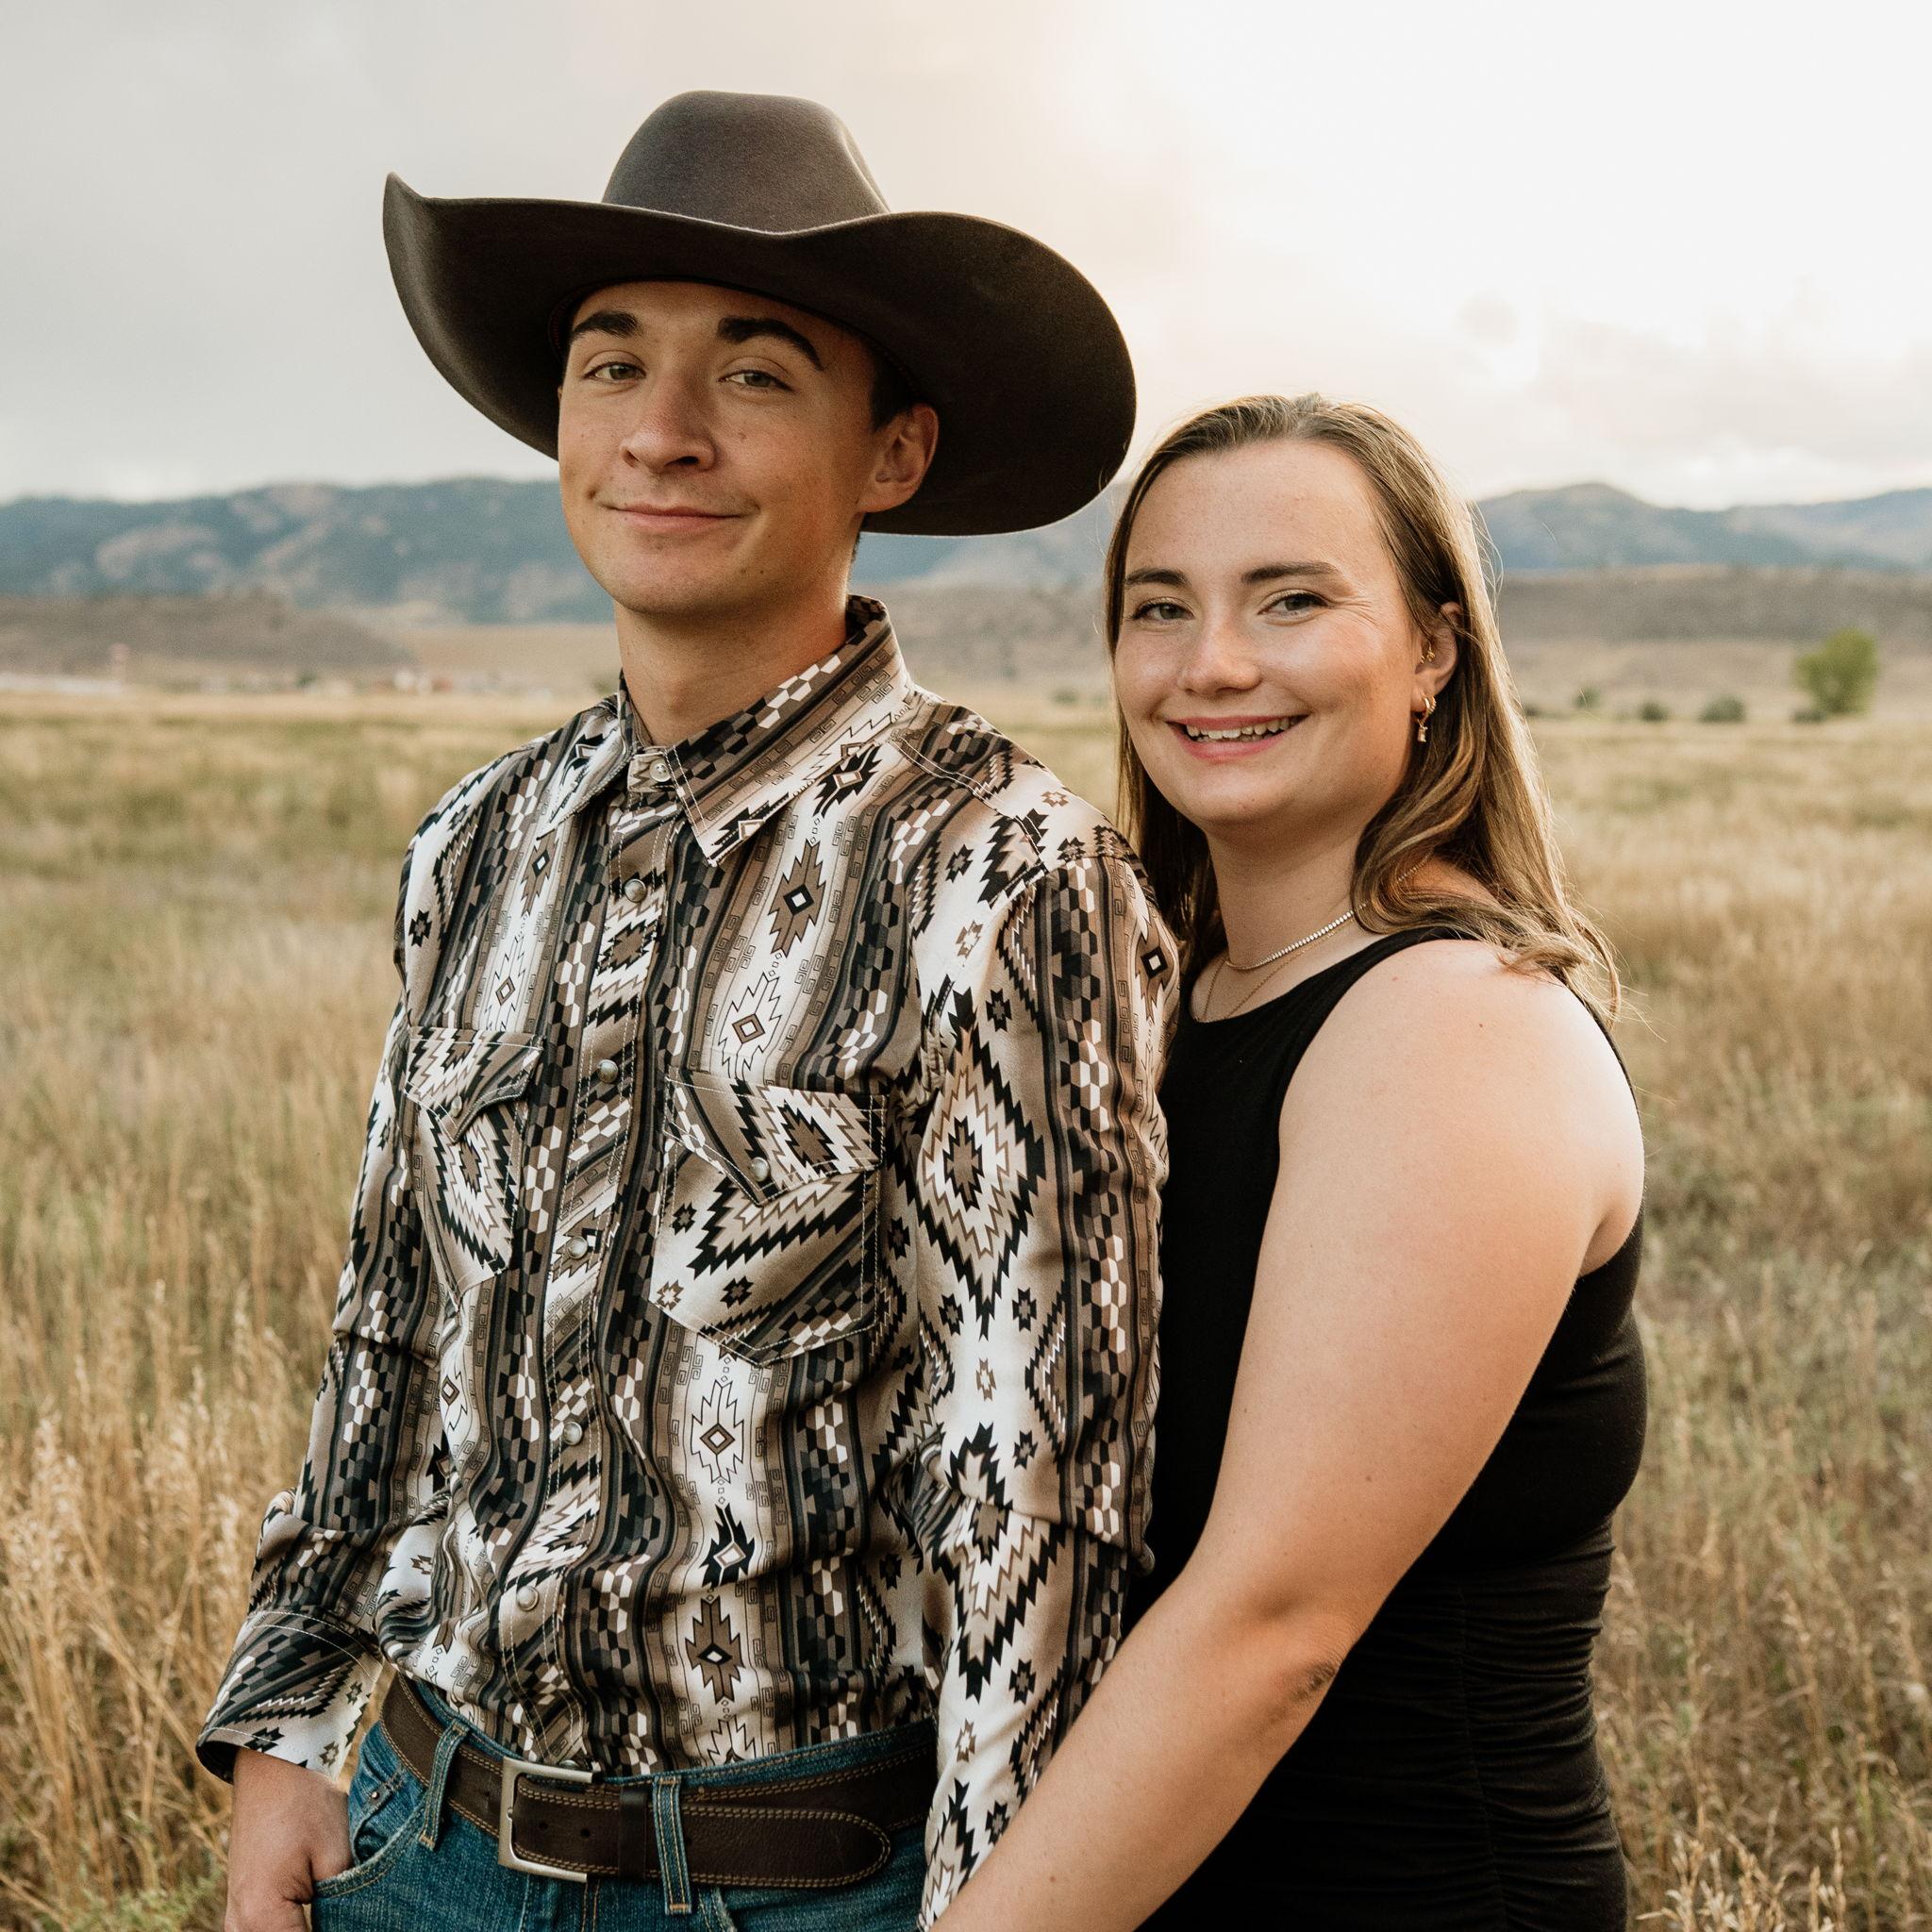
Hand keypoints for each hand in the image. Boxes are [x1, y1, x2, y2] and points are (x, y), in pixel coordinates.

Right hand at [222, 1746, 352, 1929]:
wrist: (273, 1767)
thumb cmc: (306, 1805)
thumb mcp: (336, 1857)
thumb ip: (342, 1908)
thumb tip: (356, 1925)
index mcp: (262, 1918)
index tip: (362, 1922)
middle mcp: (240, 1926)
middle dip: (322, 1931)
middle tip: (351, 1914)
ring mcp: (236, 1918)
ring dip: (305, 1930)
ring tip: (337, 1913)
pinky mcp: (241, 1907)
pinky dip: (290, 1928)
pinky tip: (316, 1917)